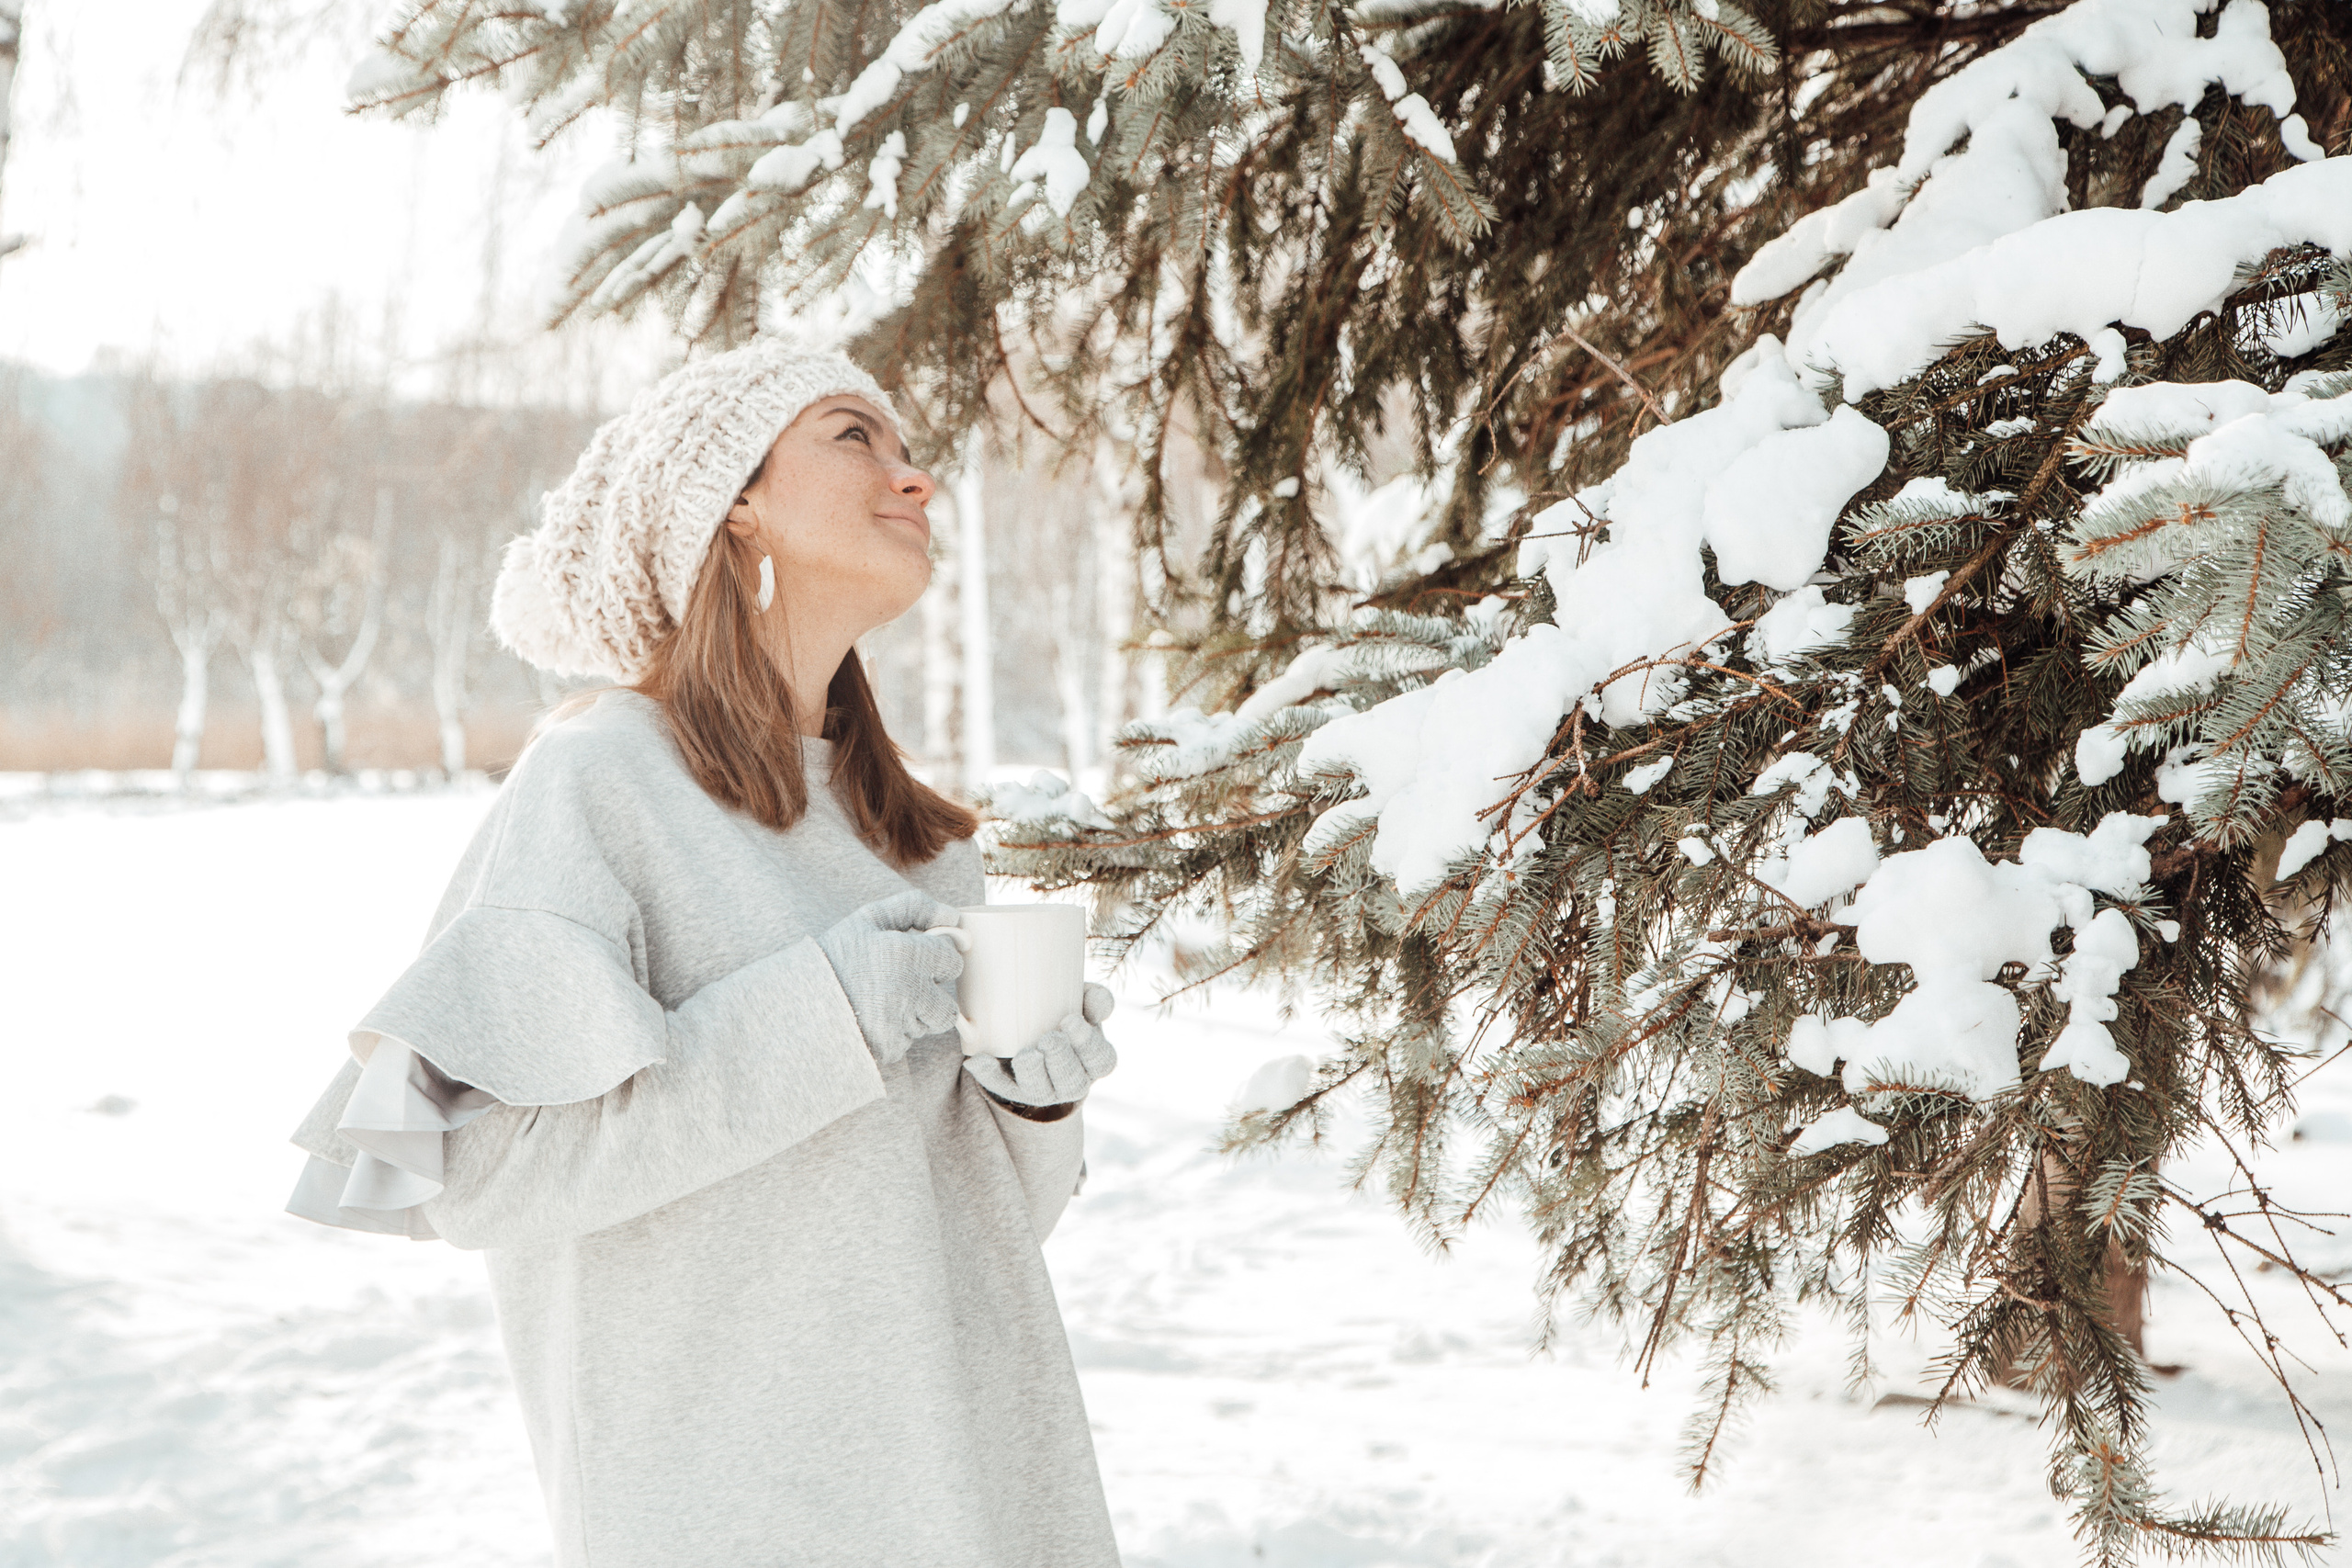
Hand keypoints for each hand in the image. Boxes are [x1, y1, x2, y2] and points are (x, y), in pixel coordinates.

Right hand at [814, 891, 964, 1065]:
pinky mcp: (888, 1047)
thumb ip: (915, 908)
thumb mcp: (868, 919)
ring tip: (879, 1004)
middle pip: (947, 1005)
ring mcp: (898, 1022)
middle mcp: (907, 989)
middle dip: (930, 997)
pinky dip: (893, 1034)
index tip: (915, 961)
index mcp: (905, 952)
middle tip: (899, 987)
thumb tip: (955, 916)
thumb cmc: (836, 956)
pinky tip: (869, 1020)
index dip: (936, 961)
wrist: (796, 1000)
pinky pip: (906, 1042)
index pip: (952, 961)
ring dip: (912, 1017)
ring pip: (928, 1025)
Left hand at [963, 982, 1117, 1108]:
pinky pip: (1000, 1087)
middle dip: (1062, 1062)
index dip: (1088, 1045)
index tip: (1070, 1021)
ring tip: (1025, 1056)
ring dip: (1034, 1074)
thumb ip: (1095, 999)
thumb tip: (1101, 1003)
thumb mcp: (1083, 1005)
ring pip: (1041, 1092)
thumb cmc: (1065, 1015)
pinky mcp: (1011, 1090)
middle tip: (1049, 1039)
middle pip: (1074, 1082)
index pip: (1101, 1060)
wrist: (1034, 1034)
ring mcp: (1041, 1090)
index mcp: (1093, 1061)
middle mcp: (1071, 1082)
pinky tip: (979, 1060)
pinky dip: (989, 1075)